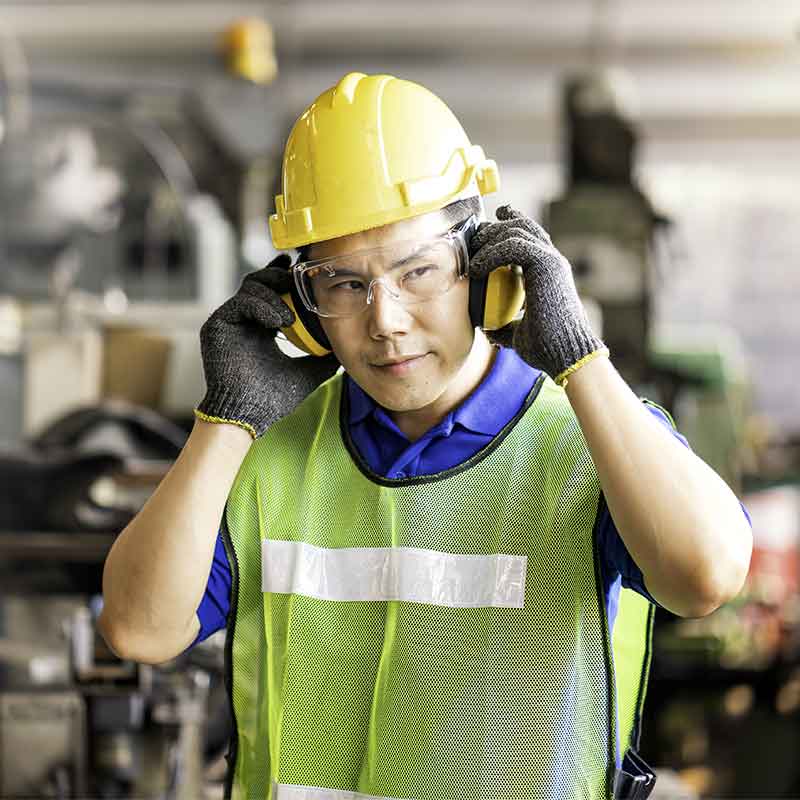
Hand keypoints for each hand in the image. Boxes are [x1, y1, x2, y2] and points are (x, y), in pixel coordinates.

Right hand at [196, 254, 338, 437]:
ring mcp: (229, 320)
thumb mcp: (308, 371)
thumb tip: (346, 346)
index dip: (287, 278)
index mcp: (262, 326)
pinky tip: (278, 322)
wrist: (250, 414)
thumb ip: (324, 356)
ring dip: (274, 296)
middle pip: (260, 281)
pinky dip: (261, 306)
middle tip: (298, 280)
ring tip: (290, 318)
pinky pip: (240, 302)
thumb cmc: (275, 398)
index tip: (304, 271)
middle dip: (280, 277)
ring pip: (250, 287)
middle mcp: (244, 320)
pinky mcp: (217, 324)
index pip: (273, 291)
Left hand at [468, 205, 605, 382]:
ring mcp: (552, 261)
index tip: (491, 222)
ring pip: (517, 230)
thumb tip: (488, 330)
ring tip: (473, 258)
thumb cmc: (547, 349)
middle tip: (474, 239)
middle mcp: (553, 262)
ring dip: (490, 238)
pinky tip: (478, 268)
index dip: (511, 223)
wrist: (566, 355)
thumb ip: (506, 328)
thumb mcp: (519, 334)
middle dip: (494, 227)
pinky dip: (492, 253)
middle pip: (522, 227)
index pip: (530, 237)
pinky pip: (514, 245)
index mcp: (549, 273)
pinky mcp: (546, 265)